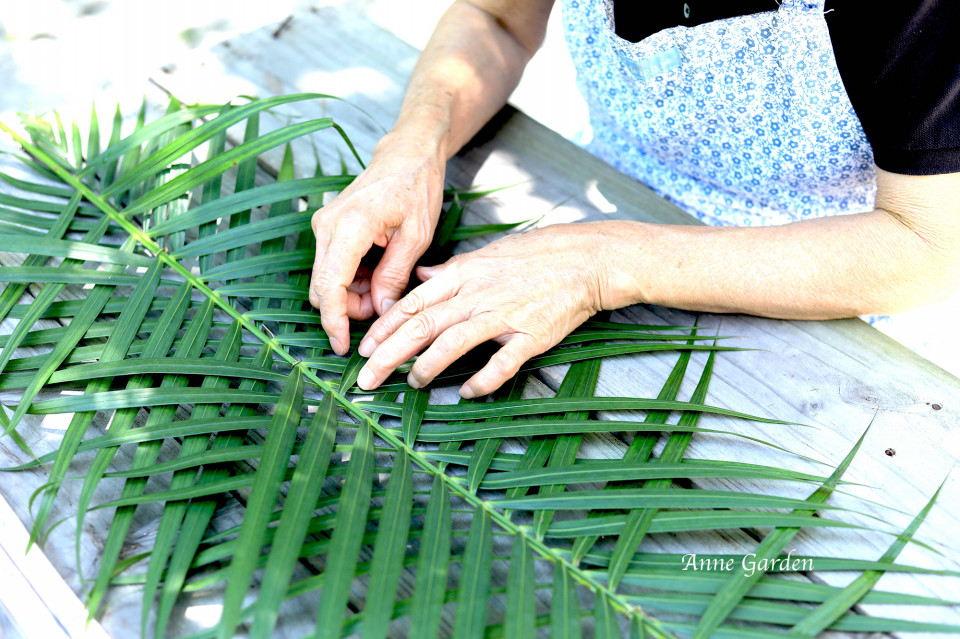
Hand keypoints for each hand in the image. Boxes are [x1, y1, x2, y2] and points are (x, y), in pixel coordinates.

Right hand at [309, 134, 444, 354]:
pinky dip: (352, 280)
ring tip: (387, 287)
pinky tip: (379, 273)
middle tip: (384, 310)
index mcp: (349, 227)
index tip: (343, 346)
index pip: (329, 287)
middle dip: (349, 309)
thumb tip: (379, 311)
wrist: (407, 153)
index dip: (334, 322)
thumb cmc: (417, 188)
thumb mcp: (416, 237)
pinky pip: (333, 266)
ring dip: (353, 295)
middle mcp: (327, 226)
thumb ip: (394, 276)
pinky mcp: (328, 227)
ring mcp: (324, 225)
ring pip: (327, 280)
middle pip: (323, 288)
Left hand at [354, 223, 610, 397]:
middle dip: (388, 354)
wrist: (588, 260)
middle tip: (366, 379)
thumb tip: (422, 276)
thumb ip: (451, 270)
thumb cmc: (539, 254)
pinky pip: (501, 362)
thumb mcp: (488, 253)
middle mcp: (477, 294)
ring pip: (453, 342)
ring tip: (410, 384)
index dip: (384, 329)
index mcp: (464, 274)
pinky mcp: (531, 335)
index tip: (364, 349)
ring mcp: (504, 315)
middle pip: (422, 326)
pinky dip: (482, 380)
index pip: (412, 303)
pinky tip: (466, 392)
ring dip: (426, 366)